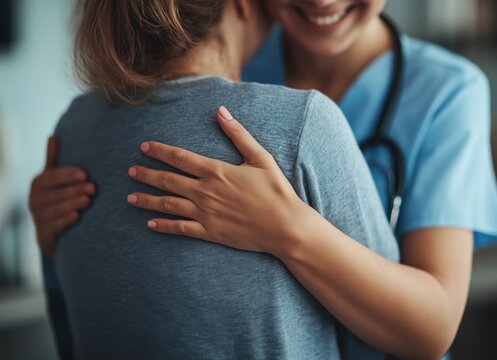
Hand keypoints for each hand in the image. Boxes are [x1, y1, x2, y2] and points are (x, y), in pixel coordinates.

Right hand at [29, 136, 95, 259]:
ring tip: (88, 200)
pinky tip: (78, 216)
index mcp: (39, 183)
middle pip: (55, 193)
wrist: (50, 230)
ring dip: (72, 204)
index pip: (52, 176)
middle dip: (75, 190)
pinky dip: (65, 221)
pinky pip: (54, 226)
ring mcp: (38, 217)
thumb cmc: (56, 196)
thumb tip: (53, 136)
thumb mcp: (53, 178)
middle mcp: (34, 199)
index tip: (85, 174)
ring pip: (55, 209)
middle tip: (93, 188)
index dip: (67, 175)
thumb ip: (54, 159)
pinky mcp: (44, 233)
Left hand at [127, 107, 308, 257]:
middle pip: (168, 180)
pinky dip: (164, 226)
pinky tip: (150, 224)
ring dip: (147, 200)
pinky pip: (181, 228)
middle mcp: (205, 191)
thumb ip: (238, 134)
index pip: (180, 157)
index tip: (144, 147)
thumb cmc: (275, 190)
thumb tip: (221, 111)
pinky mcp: (209, 232)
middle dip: (146, 174)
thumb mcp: (260, 157)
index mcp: (216, 171)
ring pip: (168, 205)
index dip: (160, 151)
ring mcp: (205, 213)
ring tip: (130, 197)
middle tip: (130, 171)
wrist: (284, 226)